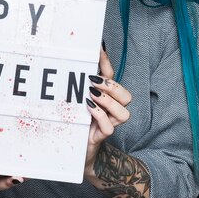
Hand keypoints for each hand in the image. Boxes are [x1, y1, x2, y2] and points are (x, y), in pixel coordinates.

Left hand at [84, 45, 131, 172]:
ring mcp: (109, 124)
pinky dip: (100, 115)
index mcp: (106, 97)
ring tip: (92, 94)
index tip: (98, 48)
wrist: (75, 149)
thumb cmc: (76, 120)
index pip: (112, 77)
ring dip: (108, 101)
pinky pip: (109, 127)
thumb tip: (72, 61)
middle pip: (126, 96)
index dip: (106, 62)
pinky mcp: (101, 136)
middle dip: (112, 86)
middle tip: (94, 80)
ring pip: (123, 112)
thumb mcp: (75, 98)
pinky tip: (89, 107)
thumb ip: (77, 83)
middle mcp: (112, 110)